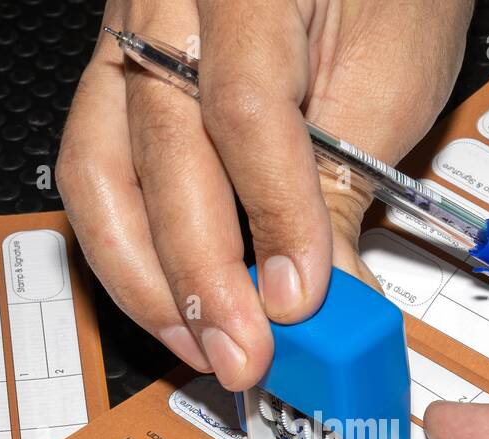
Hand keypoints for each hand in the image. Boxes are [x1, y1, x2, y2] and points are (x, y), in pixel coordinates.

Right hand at [57, 0, 472, 388]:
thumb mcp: (391, 71)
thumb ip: (346, 185)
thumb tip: (328, 299)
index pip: (246, 110)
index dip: (274, 217)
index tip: (300, 301)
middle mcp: (165, 2)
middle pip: (156, 150)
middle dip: (199, 275)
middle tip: (242, 354)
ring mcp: (130, 40)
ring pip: (97, 173)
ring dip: (146, 280)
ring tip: (202, 341)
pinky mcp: (123, 83)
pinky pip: (99, 173)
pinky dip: (134, 250)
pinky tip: (177, 301)